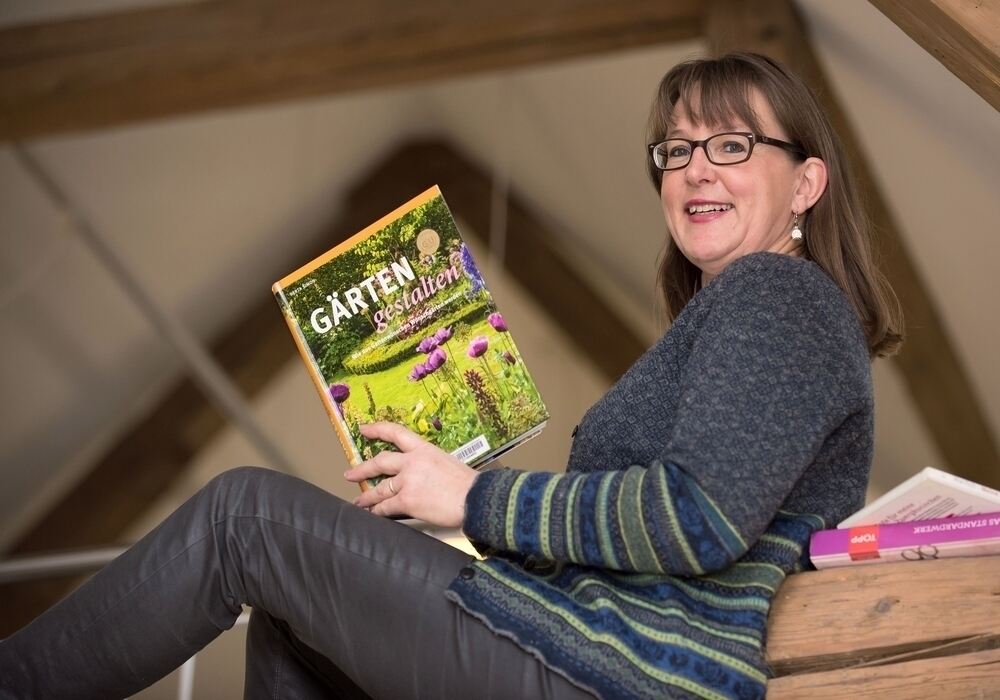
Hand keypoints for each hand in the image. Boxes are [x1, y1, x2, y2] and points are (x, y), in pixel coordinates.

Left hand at [344, 422, 477, 527]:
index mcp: (424, 449)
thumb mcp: (447, 463)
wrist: (476, 498)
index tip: (364, 429)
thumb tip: (420, 476)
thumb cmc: (468, 484)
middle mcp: (412, 462)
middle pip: (380, 462)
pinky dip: (378, 511)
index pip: (396, 433)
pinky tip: (374, 514)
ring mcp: (407, 481)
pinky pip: (386, 506)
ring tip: (359, 501)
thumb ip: (428, 466)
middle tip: (351, 473)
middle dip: (362, 469)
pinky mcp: (407, 500)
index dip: (377, 430)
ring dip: (367, 496)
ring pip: (379, 488)